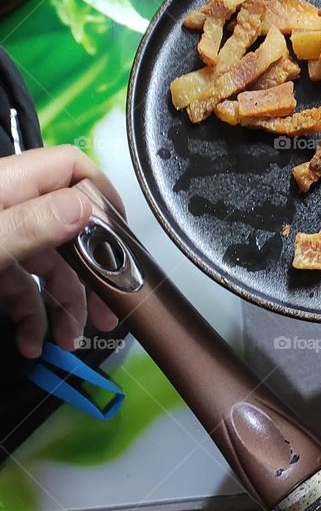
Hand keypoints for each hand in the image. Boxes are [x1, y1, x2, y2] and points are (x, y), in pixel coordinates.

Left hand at [0, 145, 122, 357]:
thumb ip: (32, 224)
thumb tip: (84, 208)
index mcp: (9, 186)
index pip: (72, 168)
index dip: (102, 198)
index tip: (119, 243)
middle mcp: (9, 208)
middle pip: (70, 229)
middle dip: (92, 274)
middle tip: (108, 310)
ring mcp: (2, 237)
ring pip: (50, 267)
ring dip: (66, 307)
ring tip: (67, 340)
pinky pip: (23, 288)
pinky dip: (33, 319)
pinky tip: (32, 342)